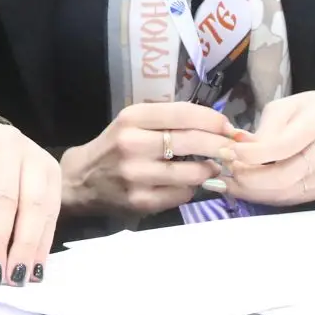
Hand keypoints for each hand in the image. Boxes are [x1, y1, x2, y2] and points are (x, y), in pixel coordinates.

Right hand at [59, 102, 234, 216]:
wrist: (80, 180)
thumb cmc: (114, 147)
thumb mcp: (133, 124)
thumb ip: (168, 122)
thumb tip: (220, 127)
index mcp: (132, 118)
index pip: (183, 113)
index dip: (214, 120)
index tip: (230, 127)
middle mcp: (132, 143)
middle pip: (192, 141)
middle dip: (221, 145)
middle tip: (234, 149)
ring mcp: (137, 174)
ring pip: (193, 172)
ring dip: (210, 170)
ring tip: (211, 167)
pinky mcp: (142, 201)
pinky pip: (183, 194)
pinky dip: (191, 188)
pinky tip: (187, 184)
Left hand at [224, 91, 314, 206]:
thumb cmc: (310, 109)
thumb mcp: (285, 105)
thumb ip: (266, 128)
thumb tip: (241, 147)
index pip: (283, 147)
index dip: (253, 154)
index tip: (227, 151)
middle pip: (284, 177)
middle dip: (248, 177)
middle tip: (224, 168)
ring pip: (285, 193)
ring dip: (251, 191)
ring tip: (226, 181)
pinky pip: (289, 199)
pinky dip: (263, 196)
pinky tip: (243, 188)